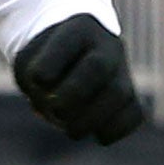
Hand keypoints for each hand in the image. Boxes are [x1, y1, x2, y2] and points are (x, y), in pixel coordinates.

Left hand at [12, 14, 144, 145]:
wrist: (70, 61)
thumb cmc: (44, 62)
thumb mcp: (29, 63)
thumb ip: (35, 84)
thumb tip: (54, 110)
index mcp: (78, 29)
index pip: (68, 41)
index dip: (49, 65)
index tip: (38, 79)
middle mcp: (106, 47)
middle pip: (97, 67)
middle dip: (72, 94)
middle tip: (56, 109)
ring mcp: (122, 72)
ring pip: (119, 92)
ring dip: (90, 119)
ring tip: (72, 130)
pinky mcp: (129, 97)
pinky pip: (134, 114)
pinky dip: (115, 129)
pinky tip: (97, 135)